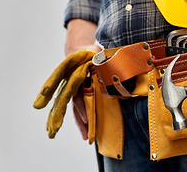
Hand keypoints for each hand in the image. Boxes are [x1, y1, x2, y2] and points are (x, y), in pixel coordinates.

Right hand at [65, 19, 100, 138]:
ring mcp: (75, 91)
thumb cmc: (89, 52)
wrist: (79, 49)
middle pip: (78, 106)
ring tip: (86, 137)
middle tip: (87, 135)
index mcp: (79, 77)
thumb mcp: (96, 52)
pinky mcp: (79, 94)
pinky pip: (80, 108)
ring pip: (77, 110)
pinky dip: (82, 119)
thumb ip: (101, 58)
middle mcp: (75, 86)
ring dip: (82, 123)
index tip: (88, 118)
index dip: (84, 107)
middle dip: (82, 121)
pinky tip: (86, 129)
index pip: (80, 95)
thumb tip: (111, 61)